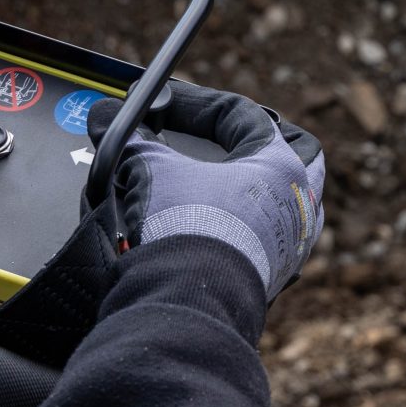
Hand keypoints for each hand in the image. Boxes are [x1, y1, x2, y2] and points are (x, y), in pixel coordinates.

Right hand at [84, 84, 325, 299]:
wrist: (193, 302)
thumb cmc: (188, 232)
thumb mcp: (153, 173)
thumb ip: (133, 140)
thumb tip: (105, 117)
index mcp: (280, 165)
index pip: (241, 114)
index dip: (195, 104)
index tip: (162, 108)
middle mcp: (298, 202)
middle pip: (300, 152)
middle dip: (263, 140)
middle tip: (231, 136)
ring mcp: (292, 243)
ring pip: (292, 201)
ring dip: (263, 188)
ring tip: (229, 183)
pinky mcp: (275, 276)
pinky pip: (274, 242)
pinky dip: (251, 230)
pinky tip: (224, 230)